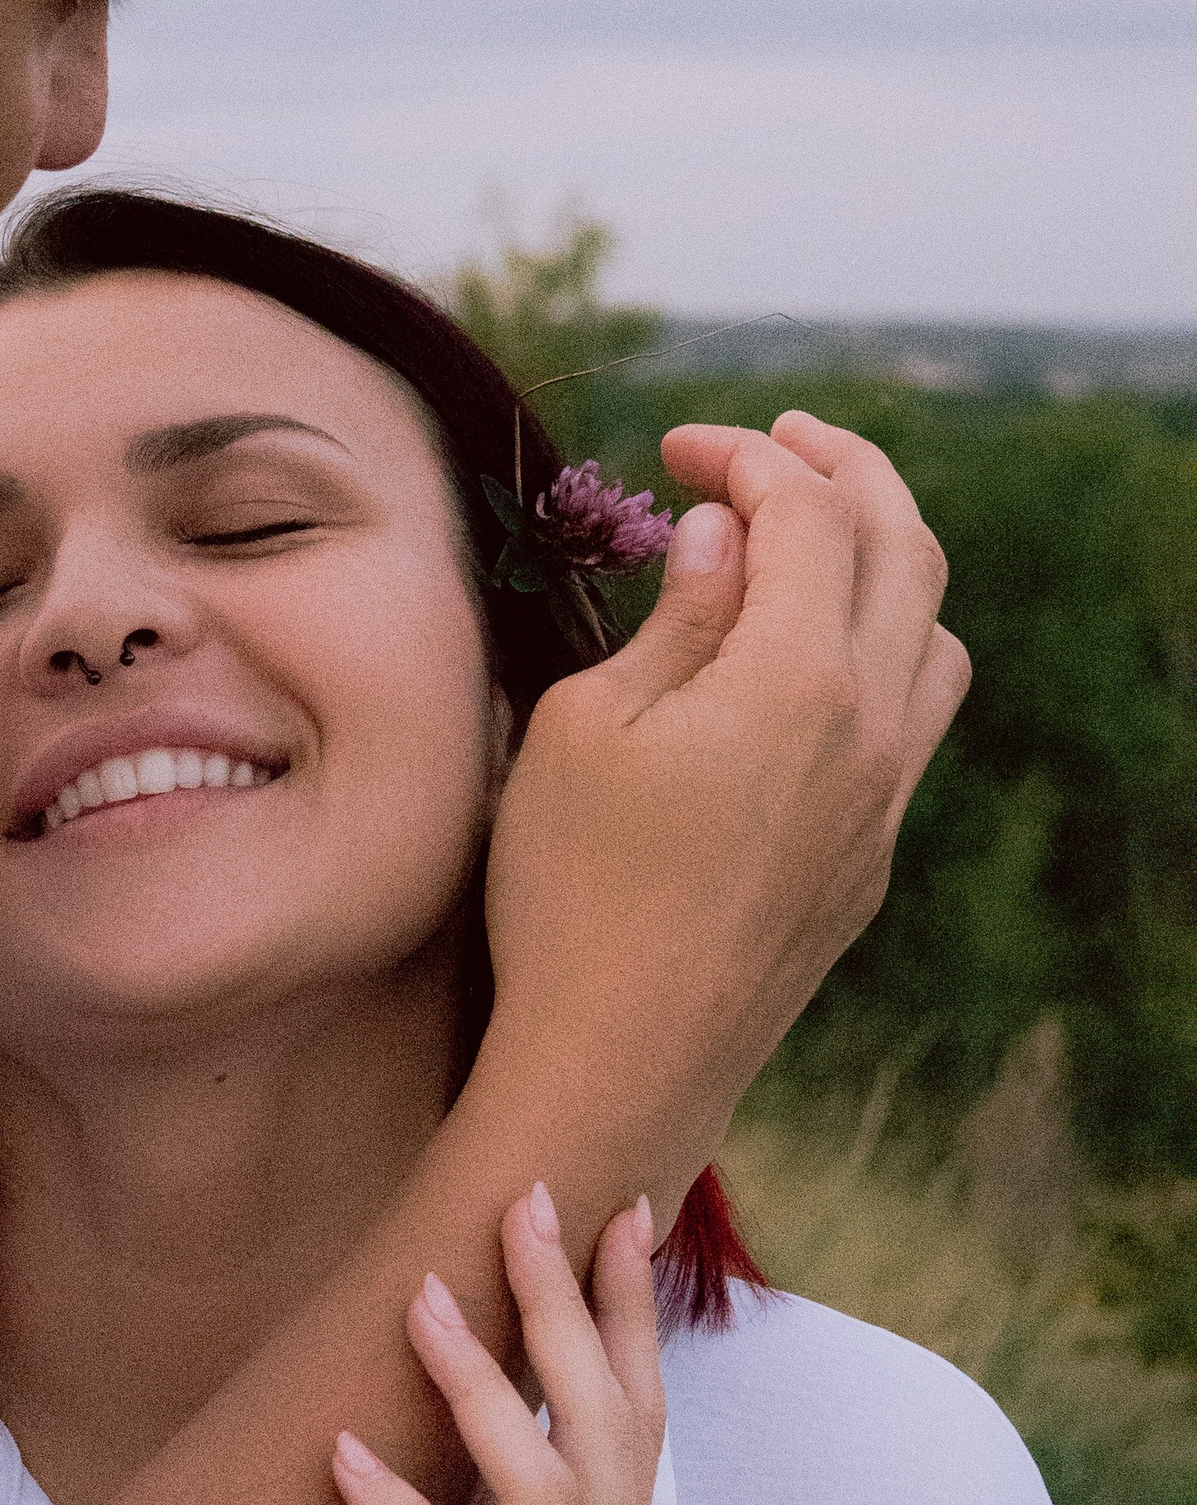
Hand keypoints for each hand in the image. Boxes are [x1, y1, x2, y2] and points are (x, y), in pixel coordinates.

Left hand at [334, 1189, 663, 1504]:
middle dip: (569, 1312)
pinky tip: (340, 1459)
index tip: (613, 1212)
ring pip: (538, 1500)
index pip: (628, 1430)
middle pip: (602, 1434)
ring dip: (479, 1392)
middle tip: (531, 1198)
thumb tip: (411, 1463)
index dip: (624, 1322)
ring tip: (423, 1296)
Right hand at [480, 409, 968, 1214]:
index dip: (745, 458)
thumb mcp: (586, 729)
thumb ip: (678, 618)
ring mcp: (885, 798)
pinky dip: (886, 643)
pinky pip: (918, 715)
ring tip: (812, 537)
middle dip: (843, 470)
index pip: (809, 513)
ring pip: (934, 630)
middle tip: (773, 444)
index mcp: (799, 680)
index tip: (675, 450)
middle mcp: (873, 728)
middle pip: (906, 546)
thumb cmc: (571, 892)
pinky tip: (817, 657)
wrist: (621, 1060)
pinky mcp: (871, 857)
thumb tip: (726, 537)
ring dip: (885, 556)